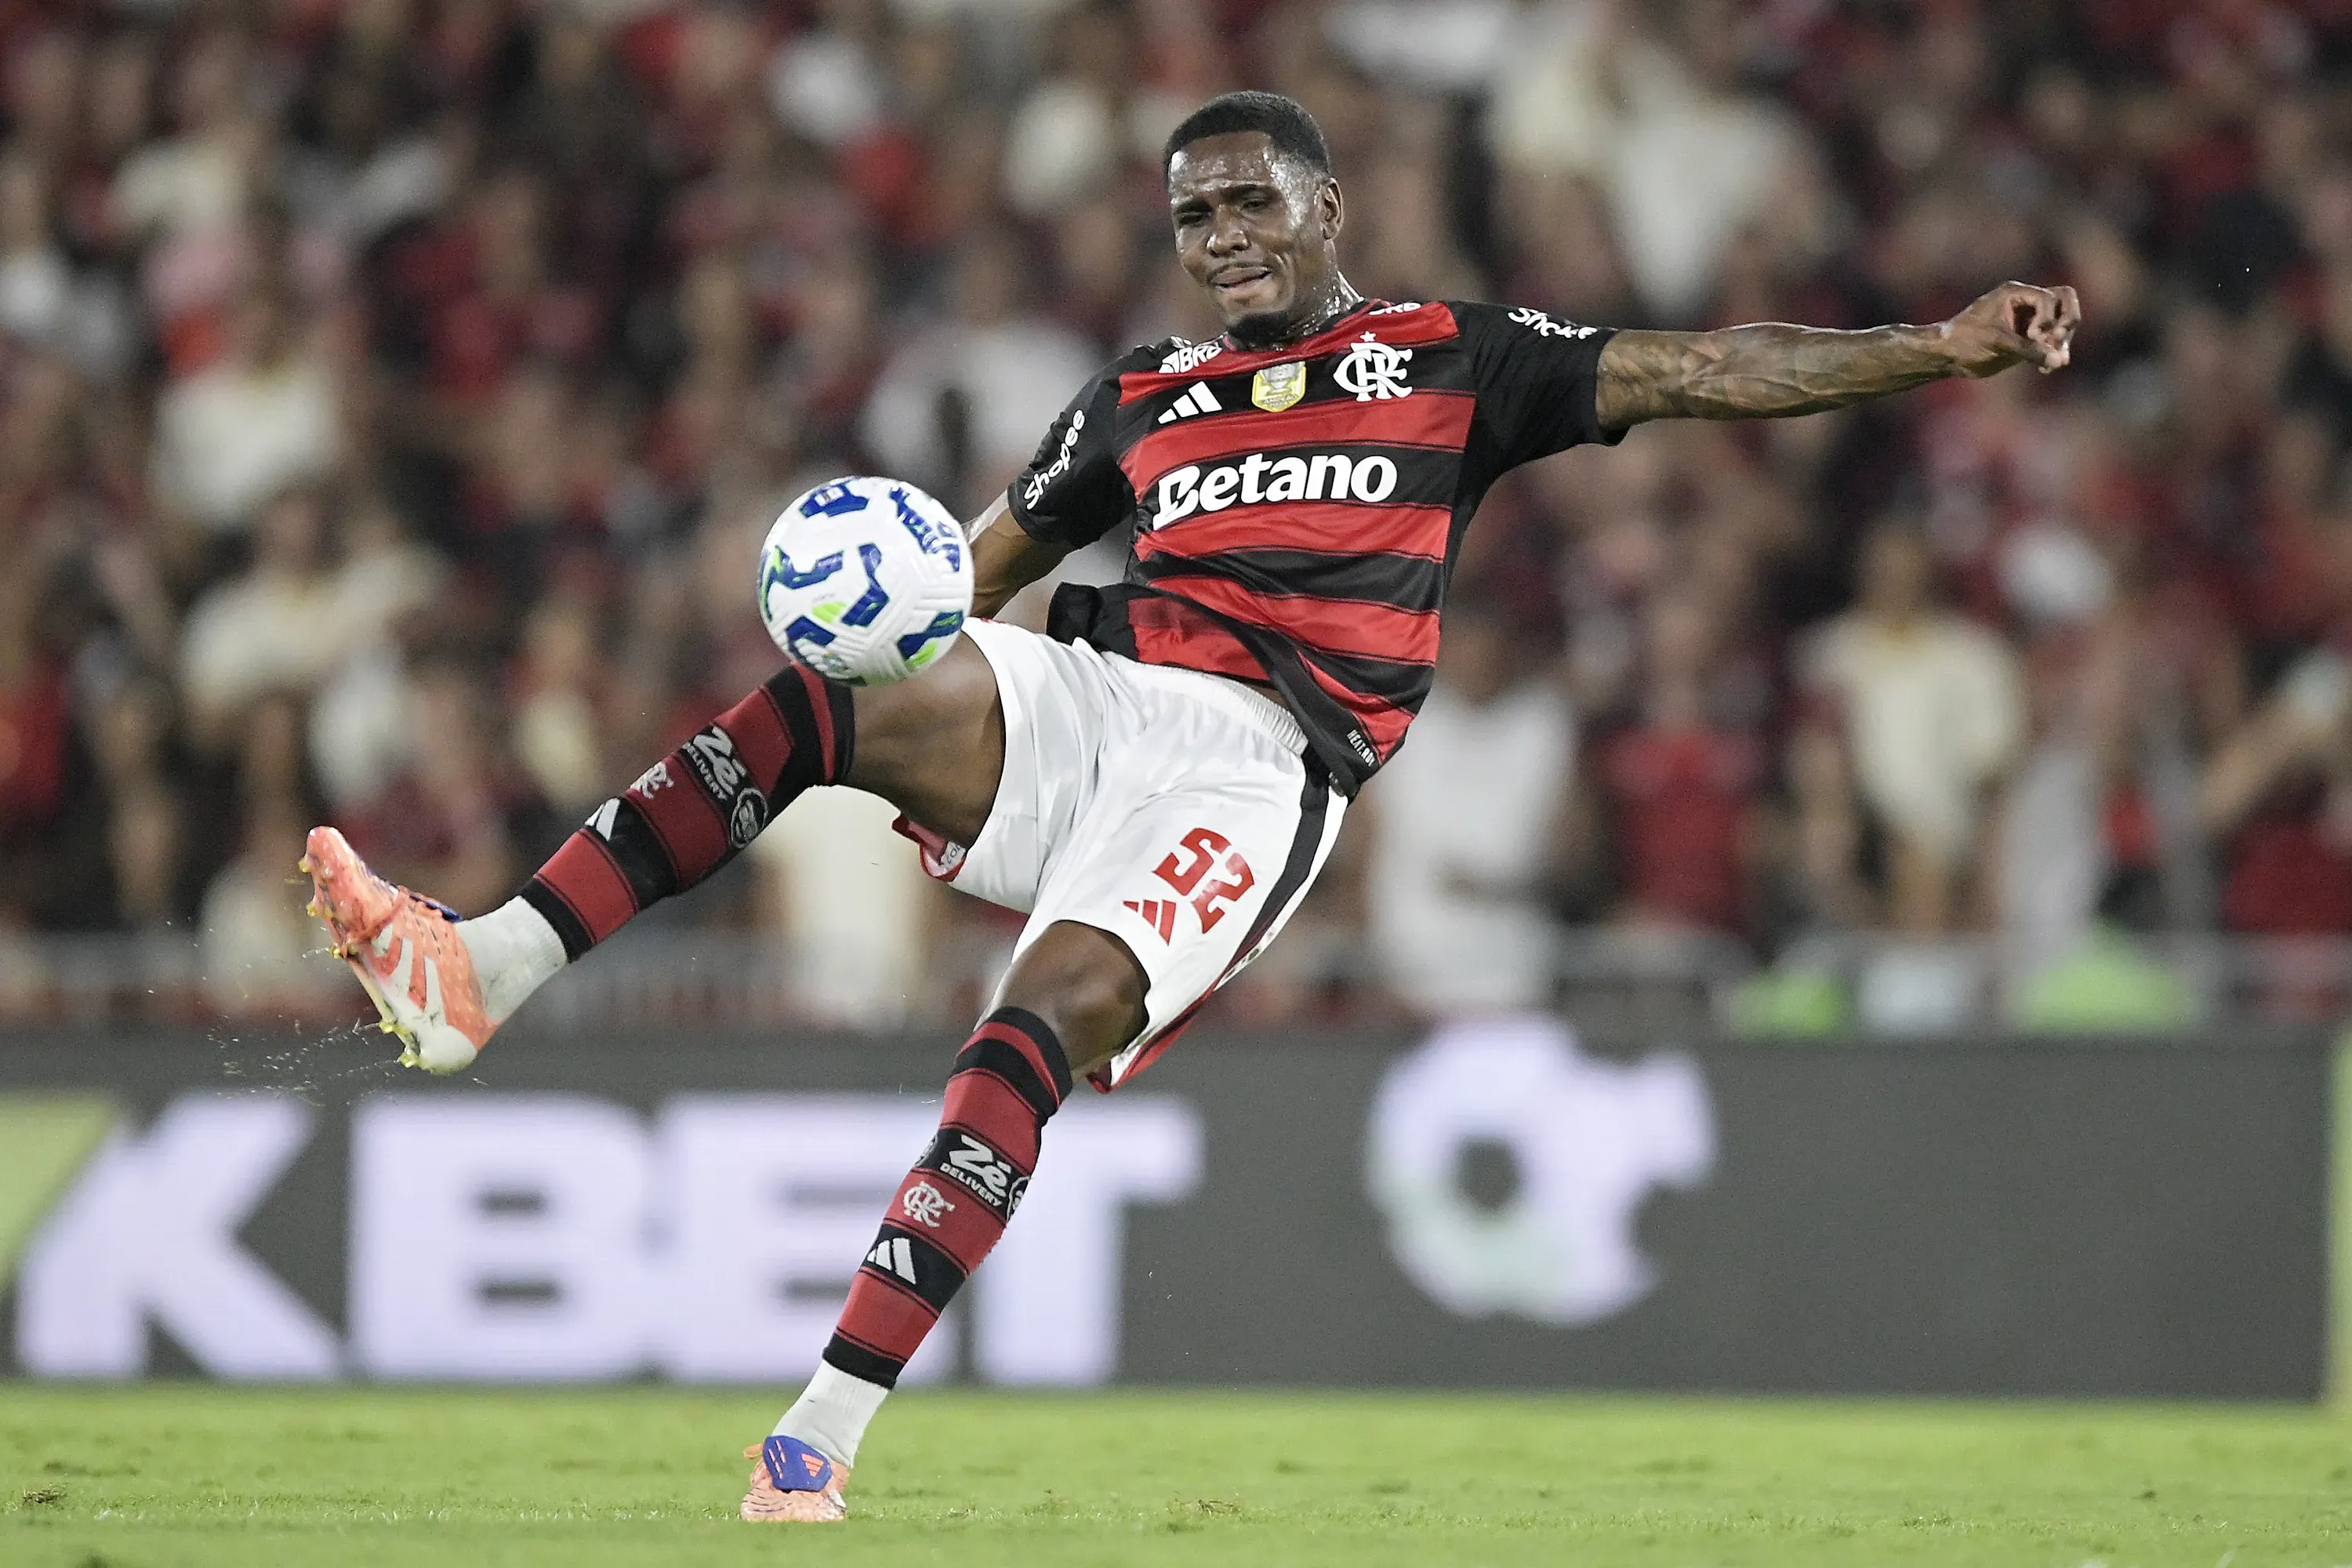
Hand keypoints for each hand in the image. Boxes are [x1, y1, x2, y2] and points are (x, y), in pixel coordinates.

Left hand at [1940, 282, 2081, 376]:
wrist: (1946, 356)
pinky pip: (2050, 342)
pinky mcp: (2026, 339)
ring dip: (2062, 340)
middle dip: (2067, 321)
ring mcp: (2027, 320)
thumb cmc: (1965, 341)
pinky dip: (2052, 353)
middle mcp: (2025, 303)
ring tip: (2055, 361)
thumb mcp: (1998, 343)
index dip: (2047, 318)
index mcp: (2015, 293)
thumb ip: (2030, 350)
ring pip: (2061, 322)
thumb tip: (2061, 360)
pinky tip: (2045, 369)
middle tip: (2056, 339)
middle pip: (2064, 300)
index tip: (2033, 337)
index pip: (2049, 298)